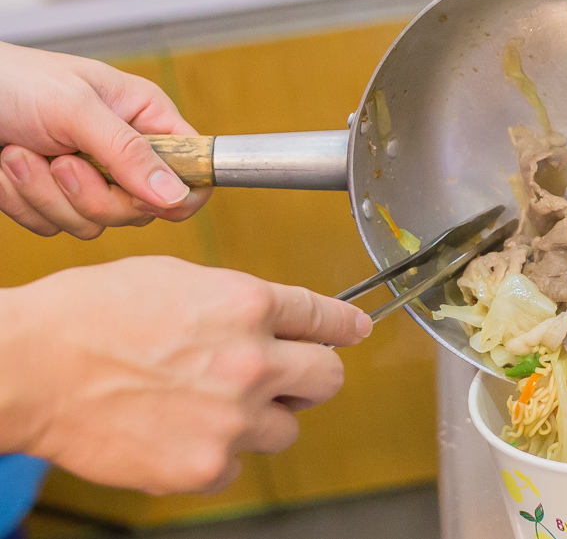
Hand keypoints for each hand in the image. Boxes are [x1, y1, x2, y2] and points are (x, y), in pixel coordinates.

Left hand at [0, 42, 210, 238]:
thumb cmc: (11, 80)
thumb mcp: (75, 108)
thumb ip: (129, 153)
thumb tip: (177, 194)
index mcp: (145, 120)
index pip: (194, 169)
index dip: (176, 192)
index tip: (141, 193)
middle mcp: (125, 153)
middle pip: (142, 209)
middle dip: (91, 194)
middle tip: (62, 162)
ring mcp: (91, 180)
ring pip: (95, 223)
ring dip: (45, 194)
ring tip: (19, 154)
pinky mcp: (56, 200)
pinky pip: (55, 227)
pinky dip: (23, 202)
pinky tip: (7, 168)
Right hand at [0, 256, 372, 494]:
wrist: (32, 368)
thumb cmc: (91, 316)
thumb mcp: (176, 279)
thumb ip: (237, 300)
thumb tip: (274, 317)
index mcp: (247, 304)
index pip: (324, 317)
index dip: (344, 324)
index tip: (355, 331)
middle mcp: (252, 361)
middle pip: (328, 378)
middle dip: (312, 375)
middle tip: (287, 376)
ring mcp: (233, 419)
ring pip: (287, 428)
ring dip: (261, 417)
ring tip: (208, 403)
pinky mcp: (206, 466)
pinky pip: (237, 464)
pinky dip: (217, 452)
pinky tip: (178, 430)